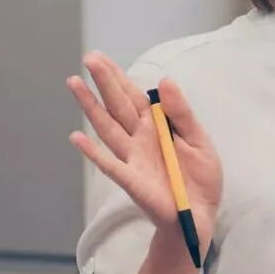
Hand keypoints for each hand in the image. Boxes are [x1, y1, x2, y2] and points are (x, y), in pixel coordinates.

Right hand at [68, 53, 223, 255]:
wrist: (200, 215)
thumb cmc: (199, 179)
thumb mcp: (199, 140)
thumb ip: (182, 113)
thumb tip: (164, 80)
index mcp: (156, 126)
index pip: (133, 96)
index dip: (117, 77)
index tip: (99, 58)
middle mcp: (139, 138)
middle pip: (117, 105)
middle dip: (103, 81)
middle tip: (88, 58)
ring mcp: (132, 158)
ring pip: (107, 127)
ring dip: (90, 106)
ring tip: (74, 84)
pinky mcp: (132, 180)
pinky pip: (110, 164)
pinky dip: (92, 152)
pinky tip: (77, 138)